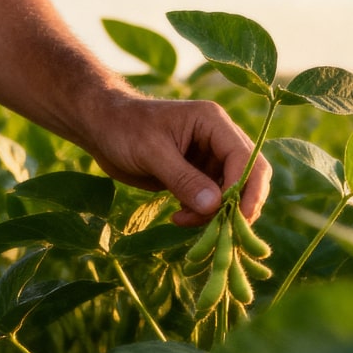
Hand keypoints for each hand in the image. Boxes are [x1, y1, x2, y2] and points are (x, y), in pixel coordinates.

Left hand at [76, 96, 270, 226]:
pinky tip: (179, 218)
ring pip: (232, 192)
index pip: (244, 157)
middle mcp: (218, 139)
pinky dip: (203, 215)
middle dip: (240, 204)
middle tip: (222, 230)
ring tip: (184, 221)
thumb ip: (184, 179)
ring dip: (216, 213)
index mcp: (213, 122)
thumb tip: (214, 207)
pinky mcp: (198, 175)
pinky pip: (213, 200)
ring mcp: (210, 158)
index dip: (244, 189)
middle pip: (250, 174)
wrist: (102, 128)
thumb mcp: (152, 152)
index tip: (230, 217)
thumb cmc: (124, 129)